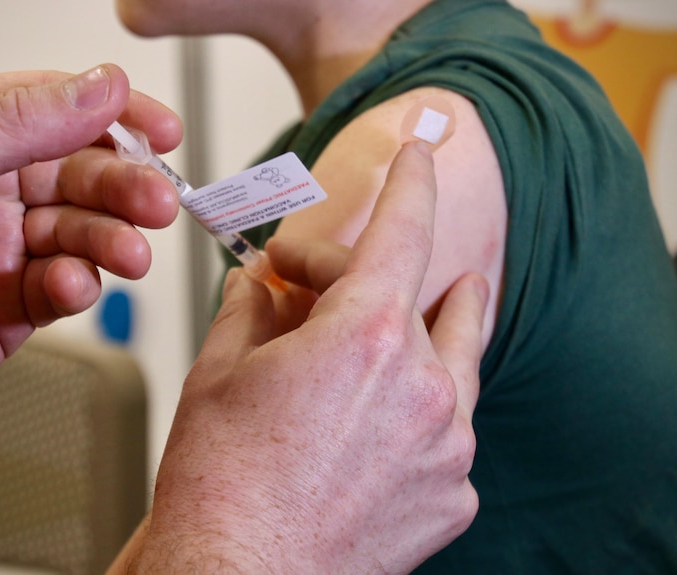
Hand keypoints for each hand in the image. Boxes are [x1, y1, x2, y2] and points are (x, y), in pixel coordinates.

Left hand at [0, 64, 181, 429]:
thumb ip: (19, 120)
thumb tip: (101, 85)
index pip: (58, 105)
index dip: (117, 114)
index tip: (162, 131)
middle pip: (84, 171)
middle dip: (126, 186)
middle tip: (158, 203)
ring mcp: (6, 243)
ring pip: (86, 230)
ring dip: (113, 240)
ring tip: (128, 256)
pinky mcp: (17, 301)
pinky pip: (69, 285)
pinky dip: (78, 286)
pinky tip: (65, 289)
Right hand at [120, 143, 488, 573]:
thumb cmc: (222, 484)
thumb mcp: (220, 371)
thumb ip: (251, 309)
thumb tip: (260, 285)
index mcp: (364, 338)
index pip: (404, 231)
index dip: (414, 183)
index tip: (423, 157)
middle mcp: (423, 386)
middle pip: (434, 297)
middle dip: (386, 278)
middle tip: (329, 289)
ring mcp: (449, 446)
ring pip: (456, 362)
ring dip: (425, 337)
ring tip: (402, 332)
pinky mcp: (455, 495)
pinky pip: (450, 429)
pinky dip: (422, 411)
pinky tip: (382, 425)